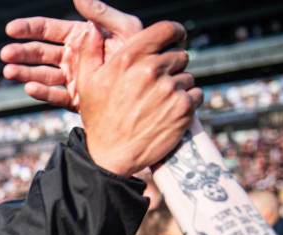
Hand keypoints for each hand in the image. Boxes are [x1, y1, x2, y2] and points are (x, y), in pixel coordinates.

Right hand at [0, 0, 141, 110]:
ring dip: (25, 72)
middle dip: (21, 52)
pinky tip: (29, 88)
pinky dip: (42, 91)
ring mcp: (73, 78)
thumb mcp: (125, 29)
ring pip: (42, 74)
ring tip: (8, 72)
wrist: (153, 91)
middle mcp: (73, 57)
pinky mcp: (76, 99)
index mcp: (80, 38)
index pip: (47, 30)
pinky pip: (55, 95)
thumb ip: (101, 13)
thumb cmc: (143, 55)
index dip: (28, 28)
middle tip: (5, 54)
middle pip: (39, 52)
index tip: (10, 29)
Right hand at [76, 21, 203, 176]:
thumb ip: (90, 51)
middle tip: (157, 84)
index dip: (174, 32)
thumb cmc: (99, 120)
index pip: (165, 29)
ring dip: (178, 86)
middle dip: (171, 66)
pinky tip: (168, 112)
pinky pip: (196, 95)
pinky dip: (186, 103)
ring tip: (158, 103)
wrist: (111, 155)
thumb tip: (92, 30)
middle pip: (180, 54)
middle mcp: (151, 70)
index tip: (175, 37)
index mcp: (129, 59)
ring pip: (188, 76)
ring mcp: (170, 89)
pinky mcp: (184, 109)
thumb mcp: (86, 83)